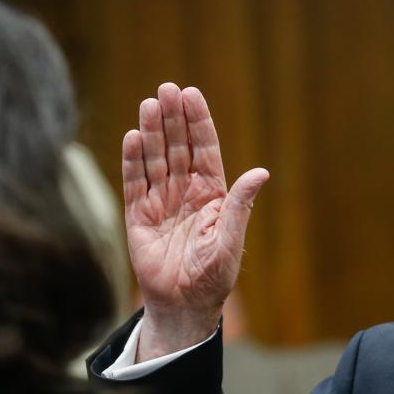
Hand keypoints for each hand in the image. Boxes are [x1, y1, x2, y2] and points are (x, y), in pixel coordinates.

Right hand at [123, 83, 268, 360]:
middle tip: (167, 89)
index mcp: (212, 195)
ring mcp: (161, 202)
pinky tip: (133, 137)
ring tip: (149, 104)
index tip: (192, 94)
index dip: (198, 123)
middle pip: (178, 147)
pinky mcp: (138, 216)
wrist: (184, 304)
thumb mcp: (232, 240)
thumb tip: (261, 173)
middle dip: (173, 118)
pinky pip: (134, 183)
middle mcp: (186, 193)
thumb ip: (240, 205)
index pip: (204, 150)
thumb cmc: (214, 276)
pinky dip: (133, 161)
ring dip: (152, 132)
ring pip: (155, 159)